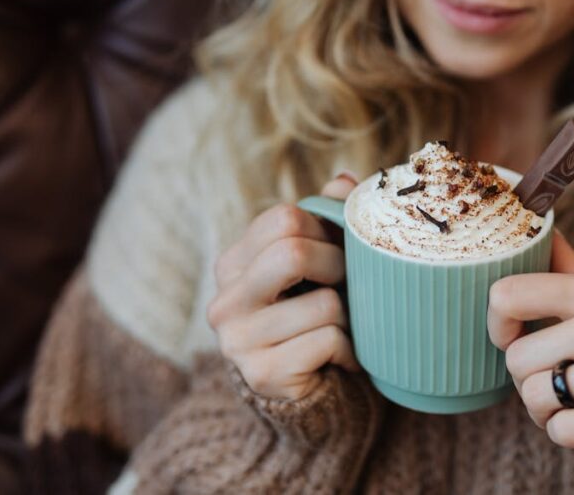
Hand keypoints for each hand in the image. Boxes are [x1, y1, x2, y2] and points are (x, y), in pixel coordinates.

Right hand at [207, 173, 360, 400]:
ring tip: (342, 327)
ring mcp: (238, 341)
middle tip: (348, 284)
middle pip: (294, 253)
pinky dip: (348, 349)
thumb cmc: (312, 316)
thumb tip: (344, 181)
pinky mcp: (263, 374)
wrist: (306, 390)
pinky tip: (339, 356)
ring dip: (348, 317)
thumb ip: (326, 219)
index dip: (325, 229)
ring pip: (324, 304)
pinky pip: (329, 341)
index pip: (284, 217)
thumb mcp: (316, 264)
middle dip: (338, 266)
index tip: (339, 249)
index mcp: (233, 264)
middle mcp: (225, 301)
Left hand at [487, 232, 573, 447]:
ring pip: (535, 397)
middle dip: (527, 375)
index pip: (511, 295)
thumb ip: (571, 268)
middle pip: (517, 359)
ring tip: (569, 400)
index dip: (497, 321)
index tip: (509, 334)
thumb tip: (540, 231)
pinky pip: (561, 431)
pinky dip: (565, 430)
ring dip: (543, 408)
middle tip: (553, 375)